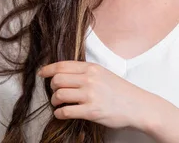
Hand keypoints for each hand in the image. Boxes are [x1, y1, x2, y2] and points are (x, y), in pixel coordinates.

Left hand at [37, 61, 151, 129]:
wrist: (137, 106)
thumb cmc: (120, 91)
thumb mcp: (103, 74)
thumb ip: (85, 72)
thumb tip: (63, 74)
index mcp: (92, 68)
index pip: (62, 65)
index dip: (48, 69)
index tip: (41, 73)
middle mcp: (90, 79)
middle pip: (57, 80)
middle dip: (52, 87)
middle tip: (55, 93)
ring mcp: (90, 95)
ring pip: (59, 95)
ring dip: (54, 101)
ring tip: (58, 104)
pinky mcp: (92, 111)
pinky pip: (66, 112)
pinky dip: (60, 114)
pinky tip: (62, 114)